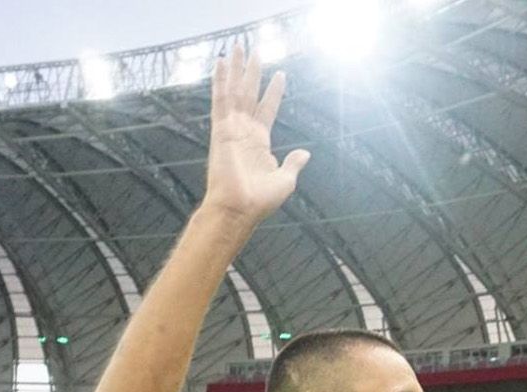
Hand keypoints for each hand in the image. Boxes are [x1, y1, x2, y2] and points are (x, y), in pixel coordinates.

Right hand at [201, 46, 309, 223]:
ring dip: (237, 69)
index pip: (267, 109)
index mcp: (259, 143)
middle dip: (252, 72)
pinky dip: (220, 80)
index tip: (280, 74)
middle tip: (255, 50)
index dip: (274, 92)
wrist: (239, 209)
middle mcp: (244, 131)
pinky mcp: (221, 129)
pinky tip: (222, 62)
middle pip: (249, 94)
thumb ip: (293, 164)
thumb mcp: (285, 180)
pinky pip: (220, 99)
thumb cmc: (259, 201)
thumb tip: (305, 153)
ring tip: (239, 47)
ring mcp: (232, 128)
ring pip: (235, 91)